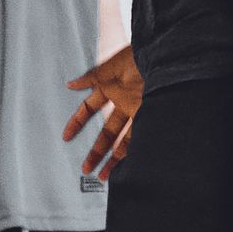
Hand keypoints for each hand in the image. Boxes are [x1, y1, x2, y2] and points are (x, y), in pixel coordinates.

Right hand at [65, 44, 142, 179]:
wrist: (167, 55)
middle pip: (106, 132)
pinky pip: (140, 139)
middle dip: (95, 150)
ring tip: (104, 176)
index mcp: (110, 88)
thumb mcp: (113, 65)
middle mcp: (123, 103)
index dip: (77, 122)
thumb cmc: (140, 55)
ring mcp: (137, 111)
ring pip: (122, 141)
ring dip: (113, 159)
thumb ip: (92, 78)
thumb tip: (70, 84)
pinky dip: (131, 153)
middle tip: (86, 168)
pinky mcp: (152, 116)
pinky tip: (126, 167)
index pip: (89, 109)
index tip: (66, 137)